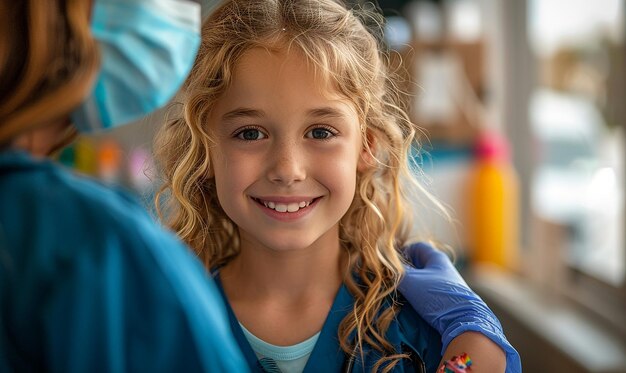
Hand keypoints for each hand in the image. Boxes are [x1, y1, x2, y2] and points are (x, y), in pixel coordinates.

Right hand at [398, 242, 520, 372]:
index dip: (402, 252)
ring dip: (411, 284)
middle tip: (393, 278)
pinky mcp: (447, 299)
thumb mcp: (411, 281)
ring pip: (423, 279)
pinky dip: (419, 295)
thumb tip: (384, 266)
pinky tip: (412, 303)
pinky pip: (428, 291)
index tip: (391, 263)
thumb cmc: (436, 296)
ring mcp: (446, 284)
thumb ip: (395, 271)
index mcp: (436, 257)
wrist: (463, 321)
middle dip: (405, 270)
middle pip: (419, 263)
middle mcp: (443, 268)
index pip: (416, 246)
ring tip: (400, 292)